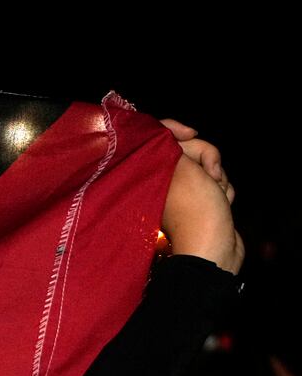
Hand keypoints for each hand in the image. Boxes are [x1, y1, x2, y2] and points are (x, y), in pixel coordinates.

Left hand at [158, 119, 242, 273]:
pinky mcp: (203, 202)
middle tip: (210, 175)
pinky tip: (223, 206)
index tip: (191, 133)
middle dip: (208, 157)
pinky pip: (219, 183)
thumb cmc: (196, 208)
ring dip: (219, 178)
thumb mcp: (181, 166)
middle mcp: (165, 181)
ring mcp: (185, 192)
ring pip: (210, 165)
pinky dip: (225, 192)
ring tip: (216, 196)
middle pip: (191, 147)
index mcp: (150, 173)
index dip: (176, 128)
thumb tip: (167, 131)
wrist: (214, 247)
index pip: (157, 135)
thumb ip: (169, 142)